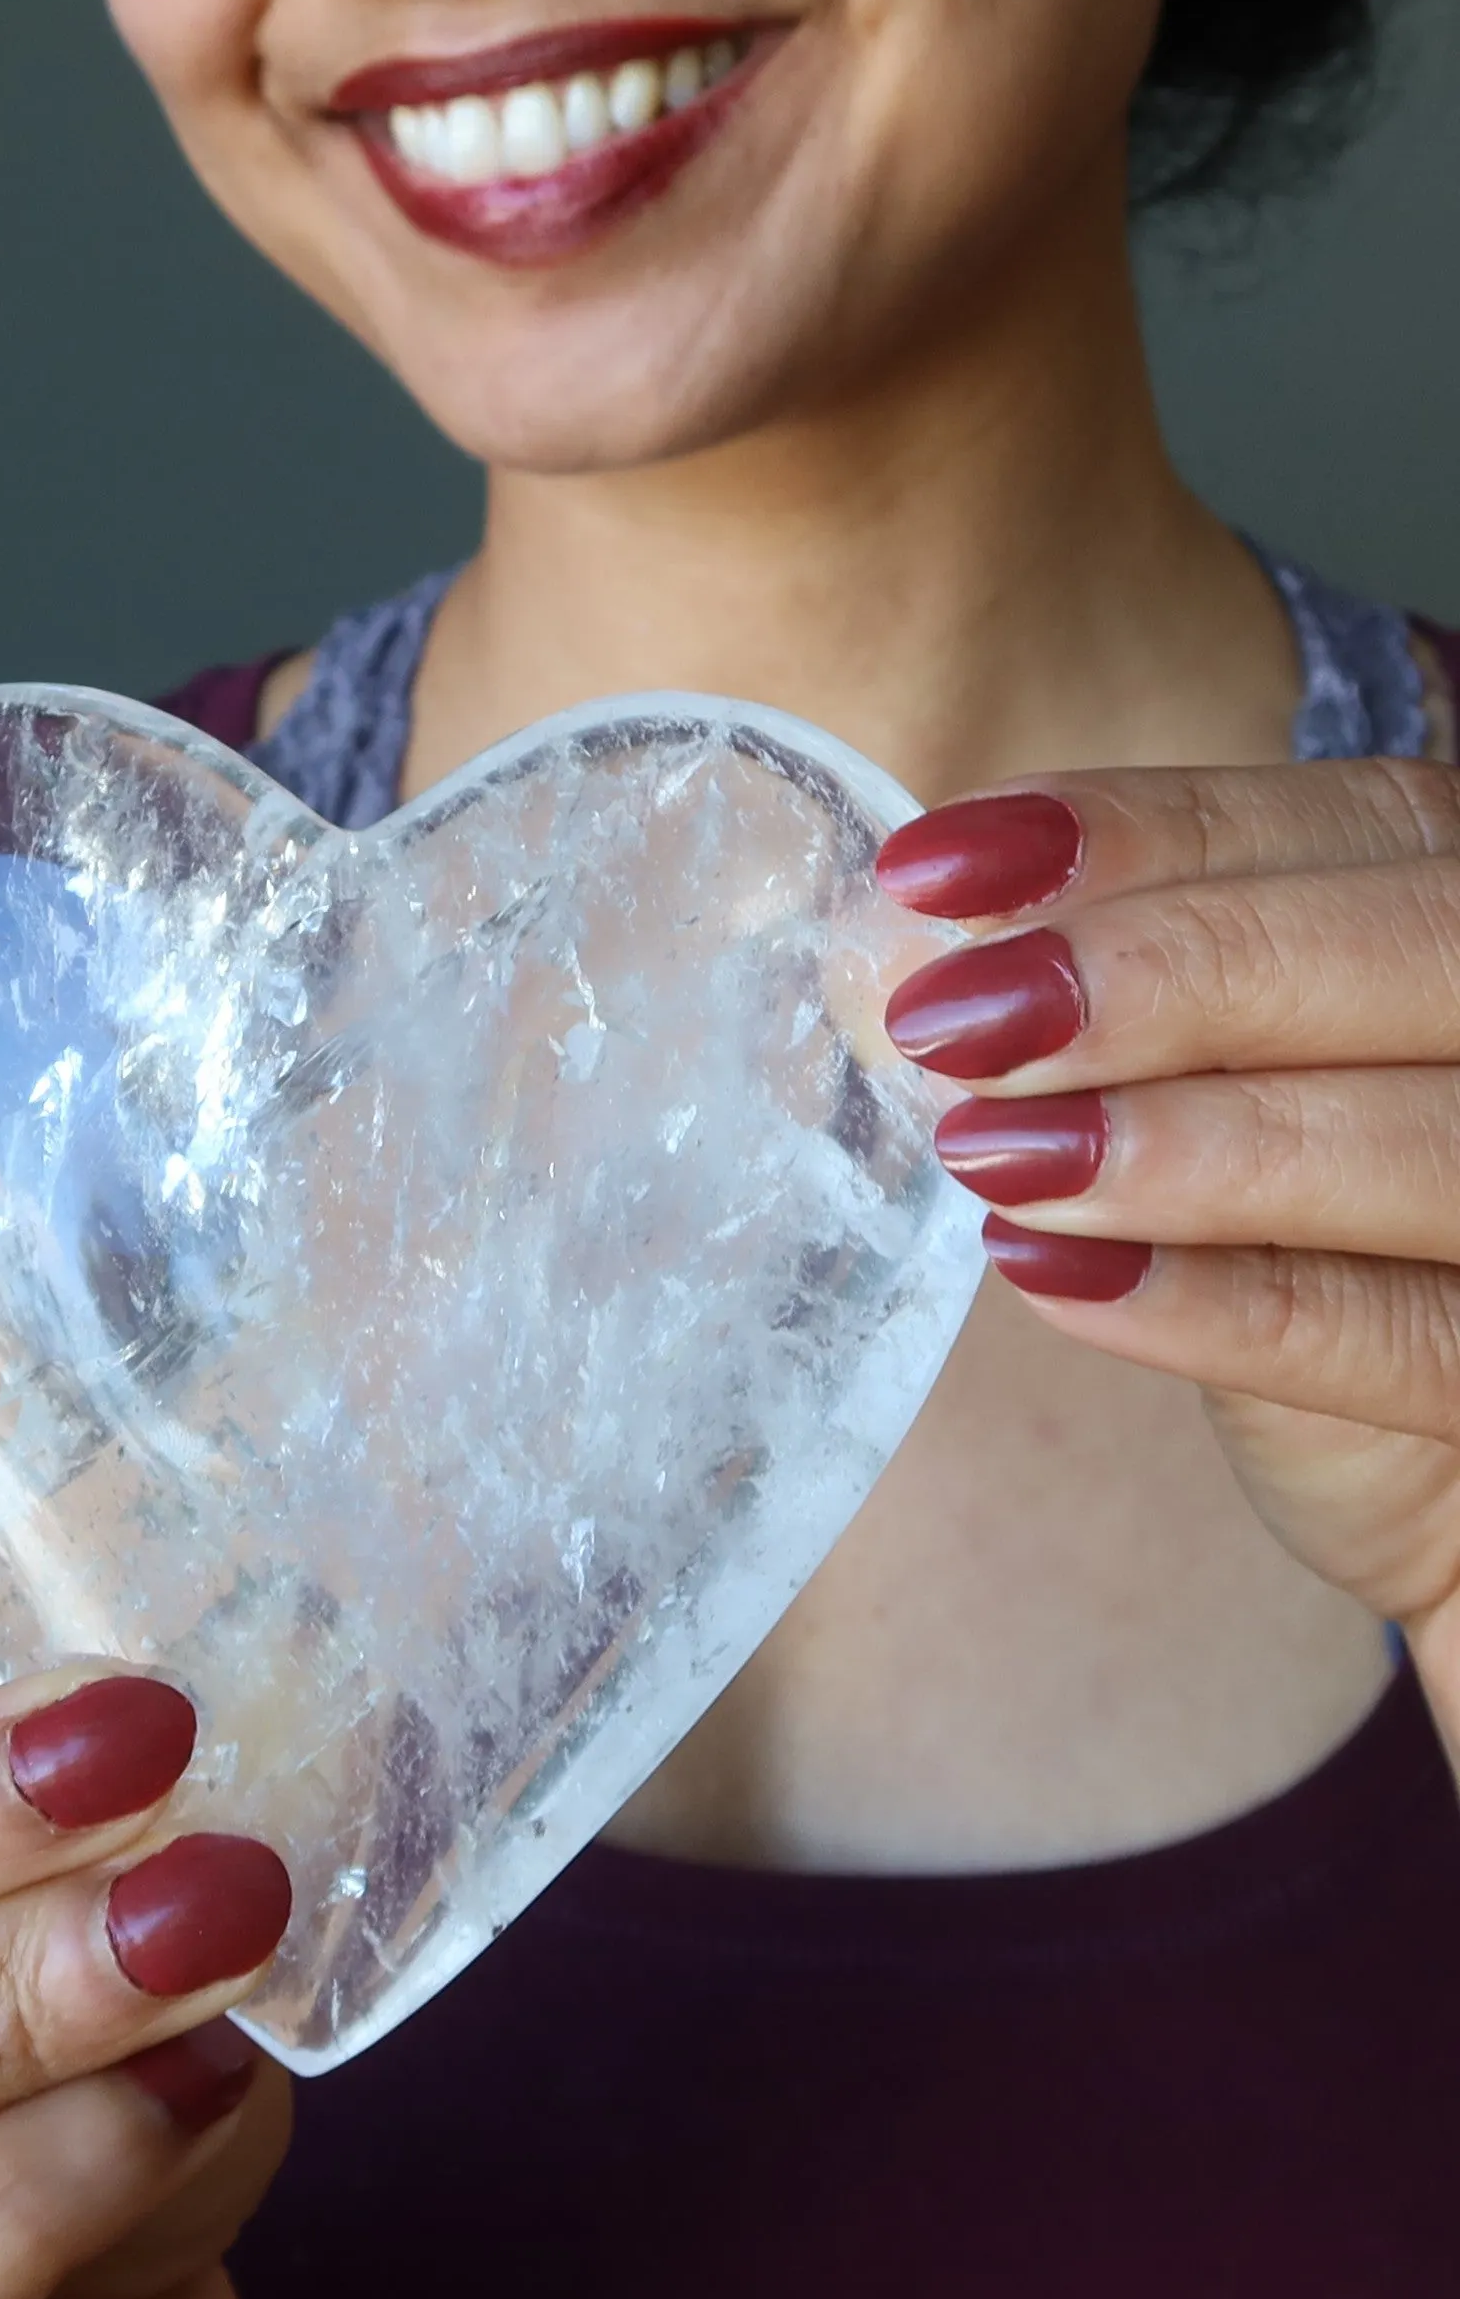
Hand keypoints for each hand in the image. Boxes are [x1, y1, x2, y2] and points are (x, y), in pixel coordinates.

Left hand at [875, 762, 1459, 1713]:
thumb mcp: (1211, 1089)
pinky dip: (1220, 1306)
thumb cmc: (1305, 1235)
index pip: (1352, 820)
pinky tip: (1051, 1275)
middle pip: (1422, 952)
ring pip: (1432, 1144)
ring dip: (1187, 1143)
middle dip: (1169, 974)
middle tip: (956, 1021)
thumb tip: (891, 949)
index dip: (1144, 831)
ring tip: (995, 1155)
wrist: (1433, 1478)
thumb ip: (1098, 1004)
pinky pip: (1408, 1341)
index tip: (934, 870)